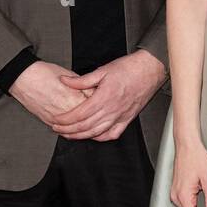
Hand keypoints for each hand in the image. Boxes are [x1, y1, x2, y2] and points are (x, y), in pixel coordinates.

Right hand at [8, 61, 95, 126]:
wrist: (25, 78)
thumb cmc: (46, 73)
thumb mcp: (71, 75)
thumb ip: (84, 85)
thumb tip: (95, 91)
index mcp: (75, 97)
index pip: (94, 106)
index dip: (101, 105)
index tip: (105, 104)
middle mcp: (67, 110)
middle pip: (88, 120)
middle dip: (96, 119)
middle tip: (102, 116)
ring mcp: (57, 117)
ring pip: (76, 129)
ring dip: (86, 130)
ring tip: (93, 126)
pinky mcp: (48, 120)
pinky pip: (64, 131)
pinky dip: (72, 132)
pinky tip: (77, 131)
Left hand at [50, 48, 165, 140]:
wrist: (151, 69)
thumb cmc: (130, 68)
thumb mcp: (103, 70)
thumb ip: (82, 80)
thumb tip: (65, 80)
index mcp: (103, 98)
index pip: (78, 114)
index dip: (64, 120)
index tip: (55, 120)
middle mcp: (112, 110)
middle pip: (84, 126)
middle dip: (67, 130)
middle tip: (56, 129)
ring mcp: (120, 116)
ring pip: (96, 133)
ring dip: (80, 136)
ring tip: (69, 135)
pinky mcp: (128, 118)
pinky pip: (113, 134)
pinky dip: (101, 137)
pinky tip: (94, 136)